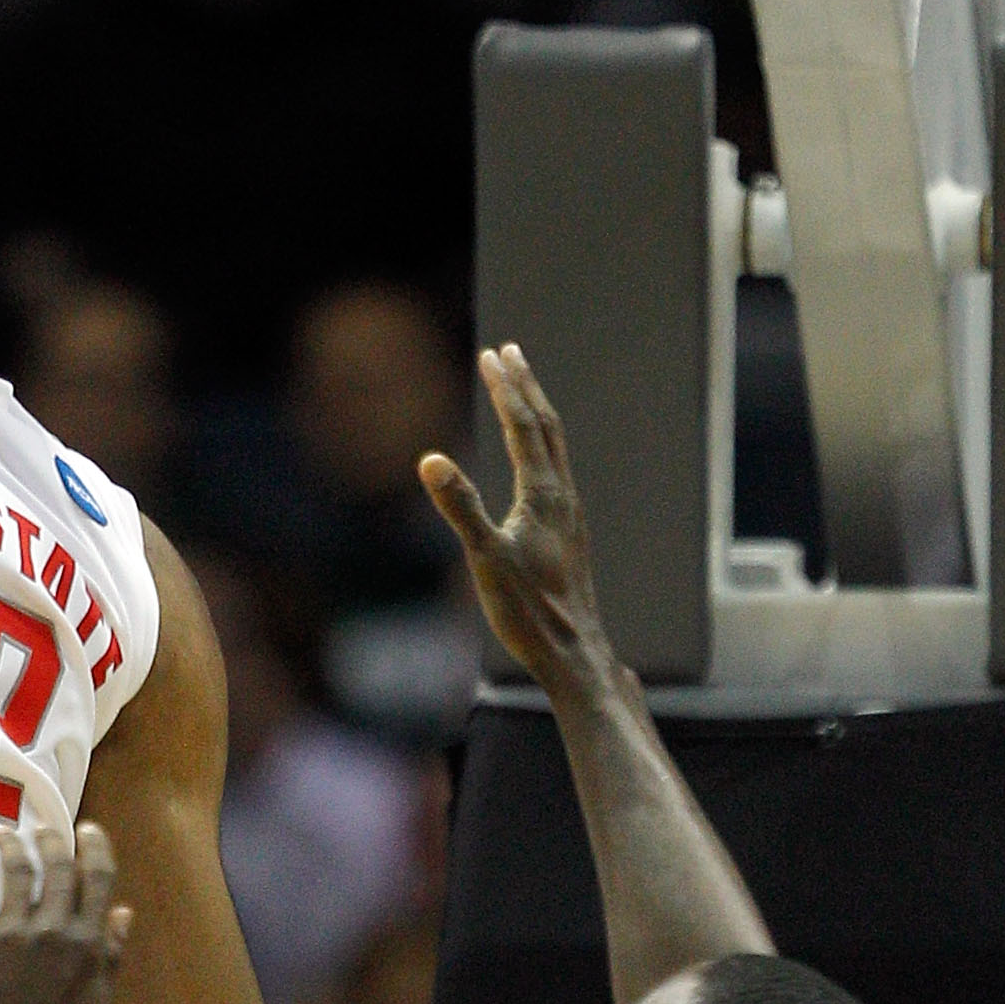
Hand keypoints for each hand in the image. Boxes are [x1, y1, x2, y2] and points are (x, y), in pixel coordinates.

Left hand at [0, 824, 131, 1003]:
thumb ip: (109, 959)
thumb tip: (122, 914)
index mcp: (87, 946)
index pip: (96, 879)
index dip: (94, 848)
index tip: (87, 830)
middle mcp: (50, 930)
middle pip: (55, 868)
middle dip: (51, 842)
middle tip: (44, 830)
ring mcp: (8, 934)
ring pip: (13, 872)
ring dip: (11, 847)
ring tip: (5, 837)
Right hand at [419, 342, 608, 689]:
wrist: (573, 651)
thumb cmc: (528, 611)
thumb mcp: (484, 558)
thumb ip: (460, 506)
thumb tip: (431, 459)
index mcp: (543, 495)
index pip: (523, 426)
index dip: (506, 389)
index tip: (491, 355)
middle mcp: (562, 496)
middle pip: (545, 426)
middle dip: (525, 386)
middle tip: (508, 352)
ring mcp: (569, 513)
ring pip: (555, 447)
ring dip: (536, 411)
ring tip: (522, 389)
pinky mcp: (568, 531)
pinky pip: (556, 469)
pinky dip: (542, 443)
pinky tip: (535, 457)